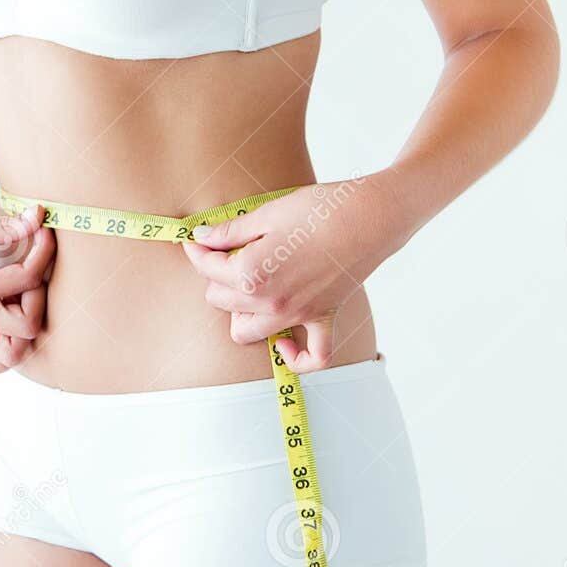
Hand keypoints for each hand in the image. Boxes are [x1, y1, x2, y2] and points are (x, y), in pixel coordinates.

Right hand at [0, 207, 55, 377]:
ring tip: (21, 294)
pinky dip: (6, 348)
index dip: (43, 253)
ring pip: (13, 355)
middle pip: (27, 327)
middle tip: (30, 271)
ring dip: (26, 325)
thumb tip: (38, 217)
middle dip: (39, 296)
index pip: (26, 280)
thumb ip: (4, 228)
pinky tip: (7, 315)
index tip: (42, 233)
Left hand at [179, 176, 405, 372]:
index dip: (198, 250)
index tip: (196, 238)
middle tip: (229, 252)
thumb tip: (201, 237)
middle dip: (217, 277)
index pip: (207, 269)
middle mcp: (271, 303)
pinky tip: (285, 342)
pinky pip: (312, 357)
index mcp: (250, 274)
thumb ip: (230, 232)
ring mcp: (297, 316)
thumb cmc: (319, 209)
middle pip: (220, 300)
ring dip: (240, 313)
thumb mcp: (267, 213)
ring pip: (247, 332)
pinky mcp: (323, 319)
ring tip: (248, 287)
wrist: (370, 216)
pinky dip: (296, 357)